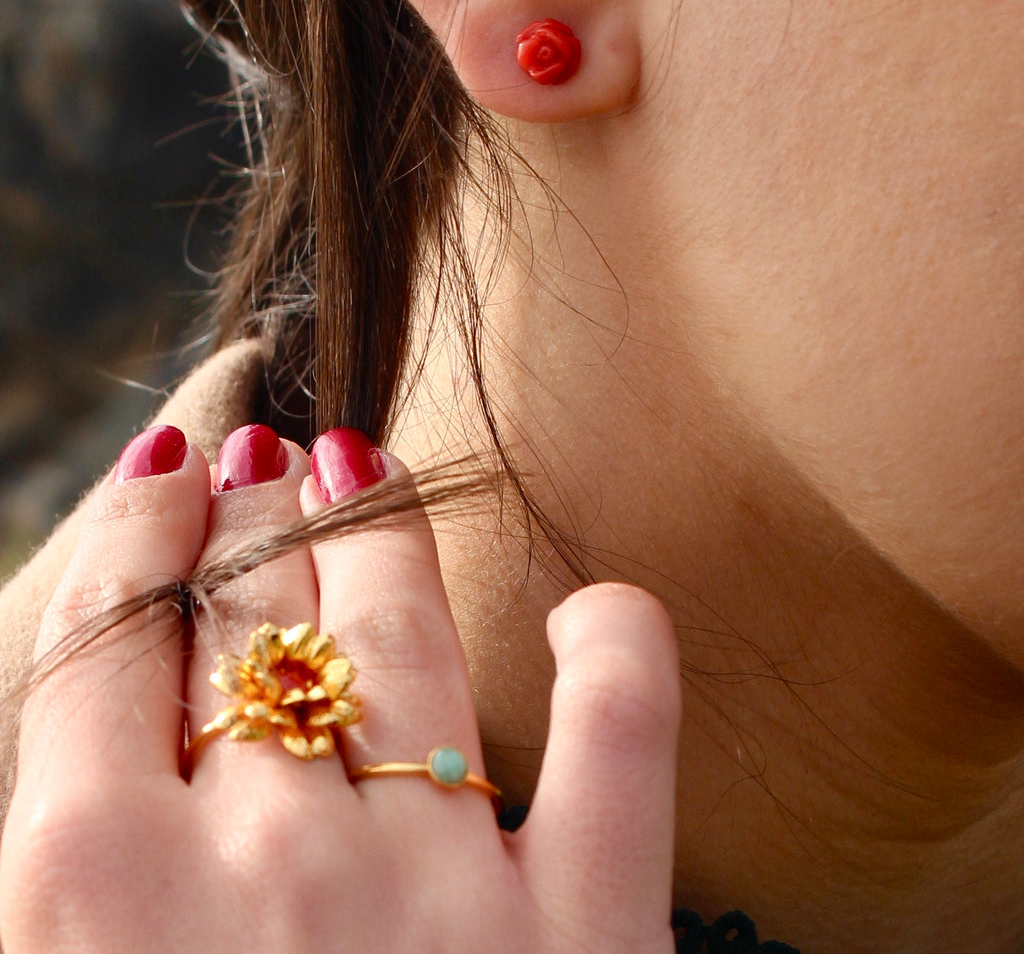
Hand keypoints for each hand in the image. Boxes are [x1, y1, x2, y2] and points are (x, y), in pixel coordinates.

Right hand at [0, 425, 680, 951]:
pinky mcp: (589, 939)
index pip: (110, 640)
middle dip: (251, 521)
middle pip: (253, 618)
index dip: (140, 527)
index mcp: (98, 896)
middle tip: (266, 464)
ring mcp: (439, 890)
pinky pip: (620, 737)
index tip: (171, 468)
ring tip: (362, 466)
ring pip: (404, 631)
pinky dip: (618, 655)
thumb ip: (71, 864)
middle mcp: (270, 861)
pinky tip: (602, 612)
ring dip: (379, 531)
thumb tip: (112, 741)